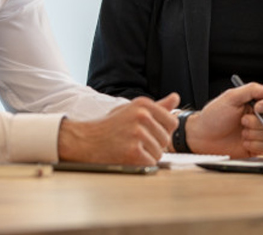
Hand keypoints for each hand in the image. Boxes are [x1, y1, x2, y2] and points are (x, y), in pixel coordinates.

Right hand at [57, 93, 179, 165]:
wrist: (85, 140)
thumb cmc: (111, 126)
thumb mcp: (132, 110)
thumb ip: (157, 106)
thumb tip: (176, 98)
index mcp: (144, 104)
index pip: (172, 122)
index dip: (162, 131)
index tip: (147, 132)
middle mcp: (142, 115)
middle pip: (166, 139)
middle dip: (154, 145)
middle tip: (135, 142)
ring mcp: (137, 133)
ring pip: (159, 153)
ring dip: (147, 156)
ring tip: (129, 148)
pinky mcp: (133, 151)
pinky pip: (151, 163)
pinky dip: (141, 164)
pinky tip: (127, 157)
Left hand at [185, 82, 262, 157]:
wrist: (202, 137)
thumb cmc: (213, 116)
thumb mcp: (230, 97)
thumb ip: (252, 90)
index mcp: (257, 103)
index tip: (258, 107)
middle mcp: (261, 118)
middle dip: (258, 123)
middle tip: (243, 122)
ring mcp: (260, 133)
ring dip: (255, 134)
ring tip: (241, 132)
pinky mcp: (258, 147)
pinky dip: (256, 145)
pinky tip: (244, 142)